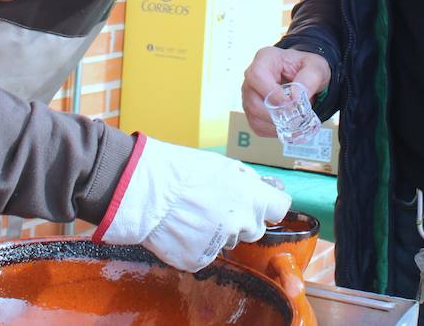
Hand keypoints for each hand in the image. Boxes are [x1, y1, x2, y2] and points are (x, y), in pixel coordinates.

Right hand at [95, 137, 290, 271]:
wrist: (143, 190)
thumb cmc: (180, 170)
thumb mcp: (221, 164)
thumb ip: (245, 180)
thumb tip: (259, 186)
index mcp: (251, 197)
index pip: (279, 208)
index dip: (270, 205)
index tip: (262, 204)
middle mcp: (240, 224)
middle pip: (254, 229)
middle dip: (241, 220)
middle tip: (215, 206)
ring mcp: (220, 245)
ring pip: (228, 242)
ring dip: (217, 233)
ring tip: (192, 215)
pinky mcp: (198, 260)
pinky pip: (205, 255)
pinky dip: (195, 245)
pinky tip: (181, 228)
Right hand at [242, 47, 331, 136]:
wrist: (305, 77)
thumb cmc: (306, 68)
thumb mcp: (316, 67)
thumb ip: (309, 79)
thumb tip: (296, 97)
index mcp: (265, 59)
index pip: (257, 76)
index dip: (272, 93)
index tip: (291, 102)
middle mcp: (252, 78)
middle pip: (253, 101)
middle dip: (276, 113)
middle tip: (296, 116)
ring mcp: (249, 96)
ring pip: (254, 116)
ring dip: (277, 124)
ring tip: (295, 121)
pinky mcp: (252, 111)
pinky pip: (258, 126)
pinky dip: (274, 130)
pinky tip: (287, 124)